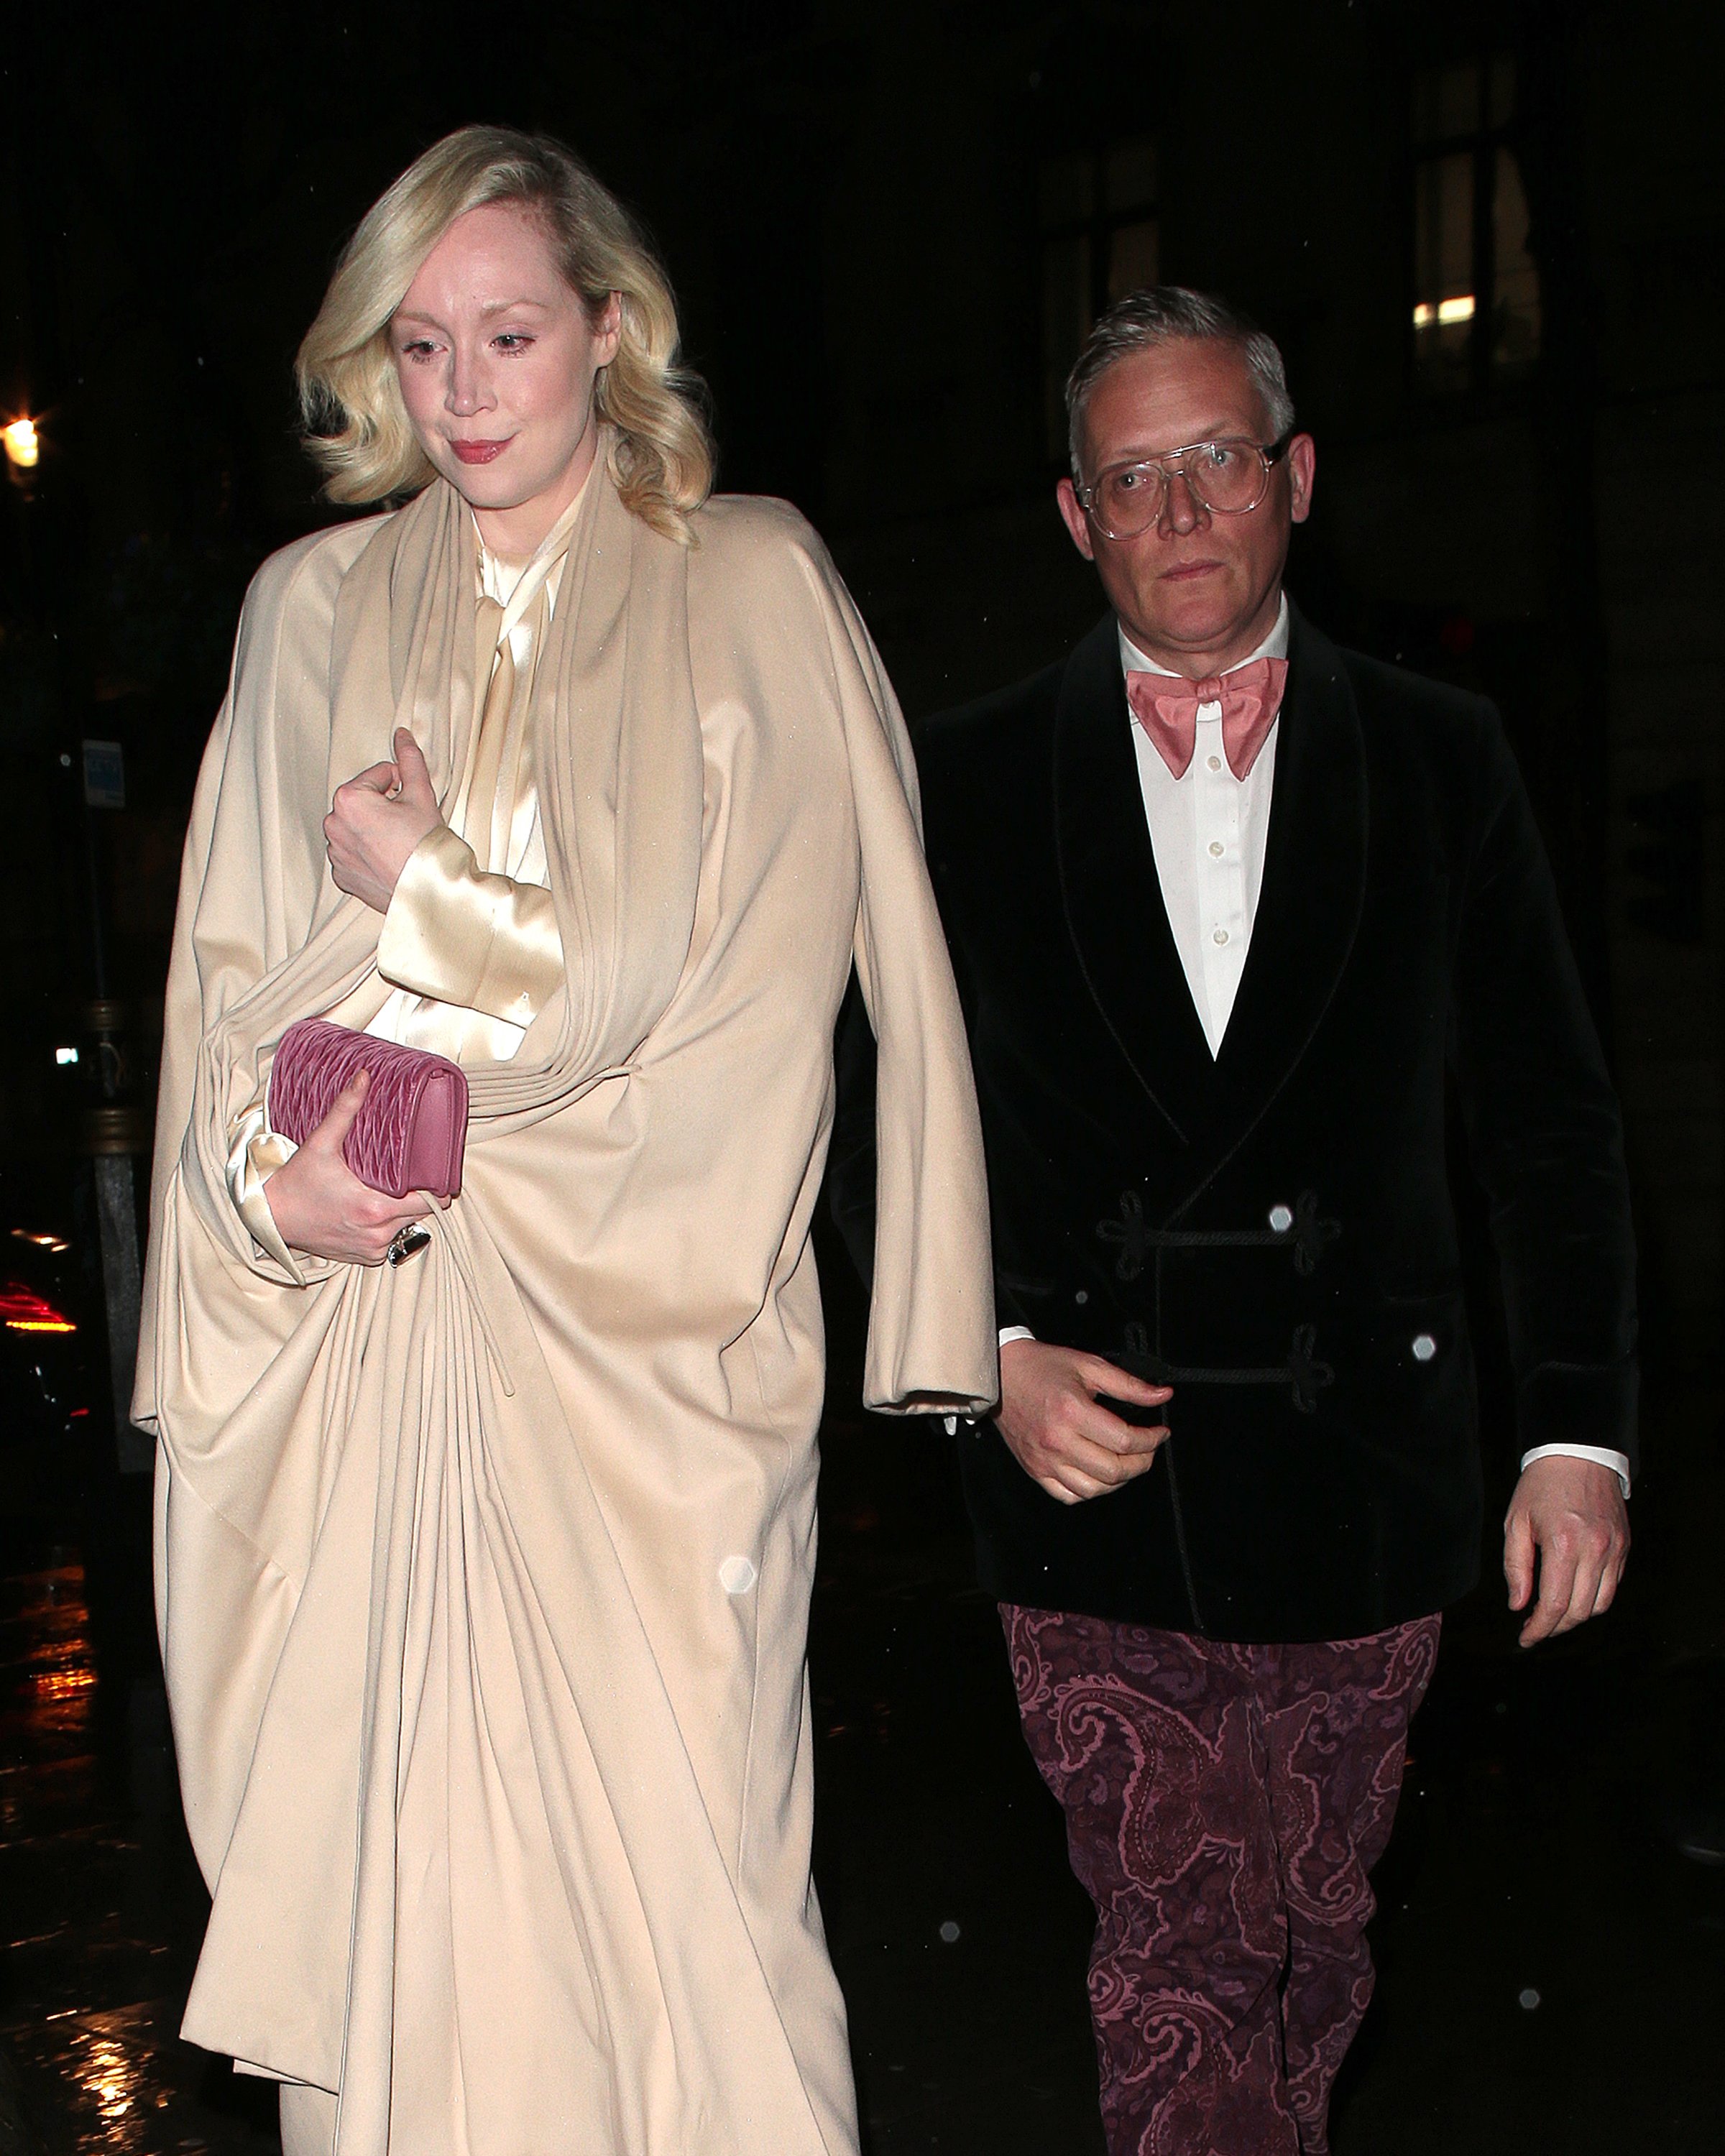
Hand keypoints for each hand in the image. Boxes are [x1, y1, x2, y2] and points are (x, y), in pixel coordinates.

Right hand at [262, 1070, 445, 1264]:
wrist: (271, 1216)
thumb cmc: (296, 1182)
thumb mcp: (321, 1143)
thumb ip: (346, 1109)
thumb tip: (363, 1077)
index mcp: (375, 1208)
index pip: (428, 1202)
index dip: (436, 1188)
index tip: (434, 1174)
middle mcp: (377, 1233)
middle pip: (420, 1215)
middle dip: (419, 1197)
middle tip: (412, 1177)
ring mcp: (371, 1249)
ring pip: (406, 1228)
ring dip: (403, 1213)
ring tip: (393, 1192)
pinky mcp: (363, 1257)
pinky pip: (389, 1242)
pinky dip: (388, 1228)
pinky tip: (376, 1211)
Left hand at [324, 728, 443, 912]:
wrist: (430, 893)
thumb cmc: (426, 846)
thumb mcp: (422, 794)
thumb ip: (409, 760)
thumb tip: (402, 735)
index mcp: (348, 799)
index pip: (378, 775)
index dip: (401, 785)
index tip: (412, 804)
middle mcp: (333, 825)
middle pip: (364, 801)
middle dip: (384, 806)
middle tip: (408, 825)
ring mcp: (335, 853)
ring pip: (357, 827)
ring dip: (374, 828)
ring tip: (399, 844)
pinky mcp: (341, 875)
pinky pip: (353, 853)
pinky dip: (368, 853)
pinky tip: (388, 860)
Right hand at [997, 1337, 1172, 1504]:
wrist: (1002, 1374)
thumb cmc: (1044, 1367)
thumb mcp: (1089, 1366)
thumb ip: (1128, 1385)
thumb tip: (1162, 1396)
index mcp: (1072, 1411)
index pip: (1124, 1440)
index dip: (1151, 1440)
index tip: (1160, 1433)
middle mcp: (1057, 1441)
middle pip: (1113, 1470)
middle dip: (1141, 1462)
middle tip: (1148, 1449)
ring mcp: (1044, 1460)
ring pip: (1094, 1489)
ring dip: (1119, 1480)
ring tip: (1126, 1462)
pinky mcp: (1035, 1470)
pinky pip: (1068, 1495)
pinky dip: (1090, 1491)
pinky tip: (1099, 1474)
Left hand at [1503, 1455, 1629, 1646]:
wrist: (1578, 1454)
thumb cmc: (1541, 1486)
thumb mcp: (1516, 1522)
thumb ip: (1516, 1567)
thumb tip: (1518, 1605)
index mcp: (1563, 1544)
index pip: (1555, 1605)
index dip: (1539, 1628)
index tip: (1525, 1638)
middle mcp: (1595, 1550)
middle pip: (1580, 1612)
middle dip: (1556, 1627)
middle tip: (1536, 1627)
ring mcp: (1614, 1549)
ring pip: (1600, 1604)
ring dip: (1576, 1617)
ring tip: (1554, 1613)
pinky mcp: (1624, 1546)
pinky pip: (1613, 1586)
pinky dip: (1594, 1598)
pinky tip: (1574, 1592)